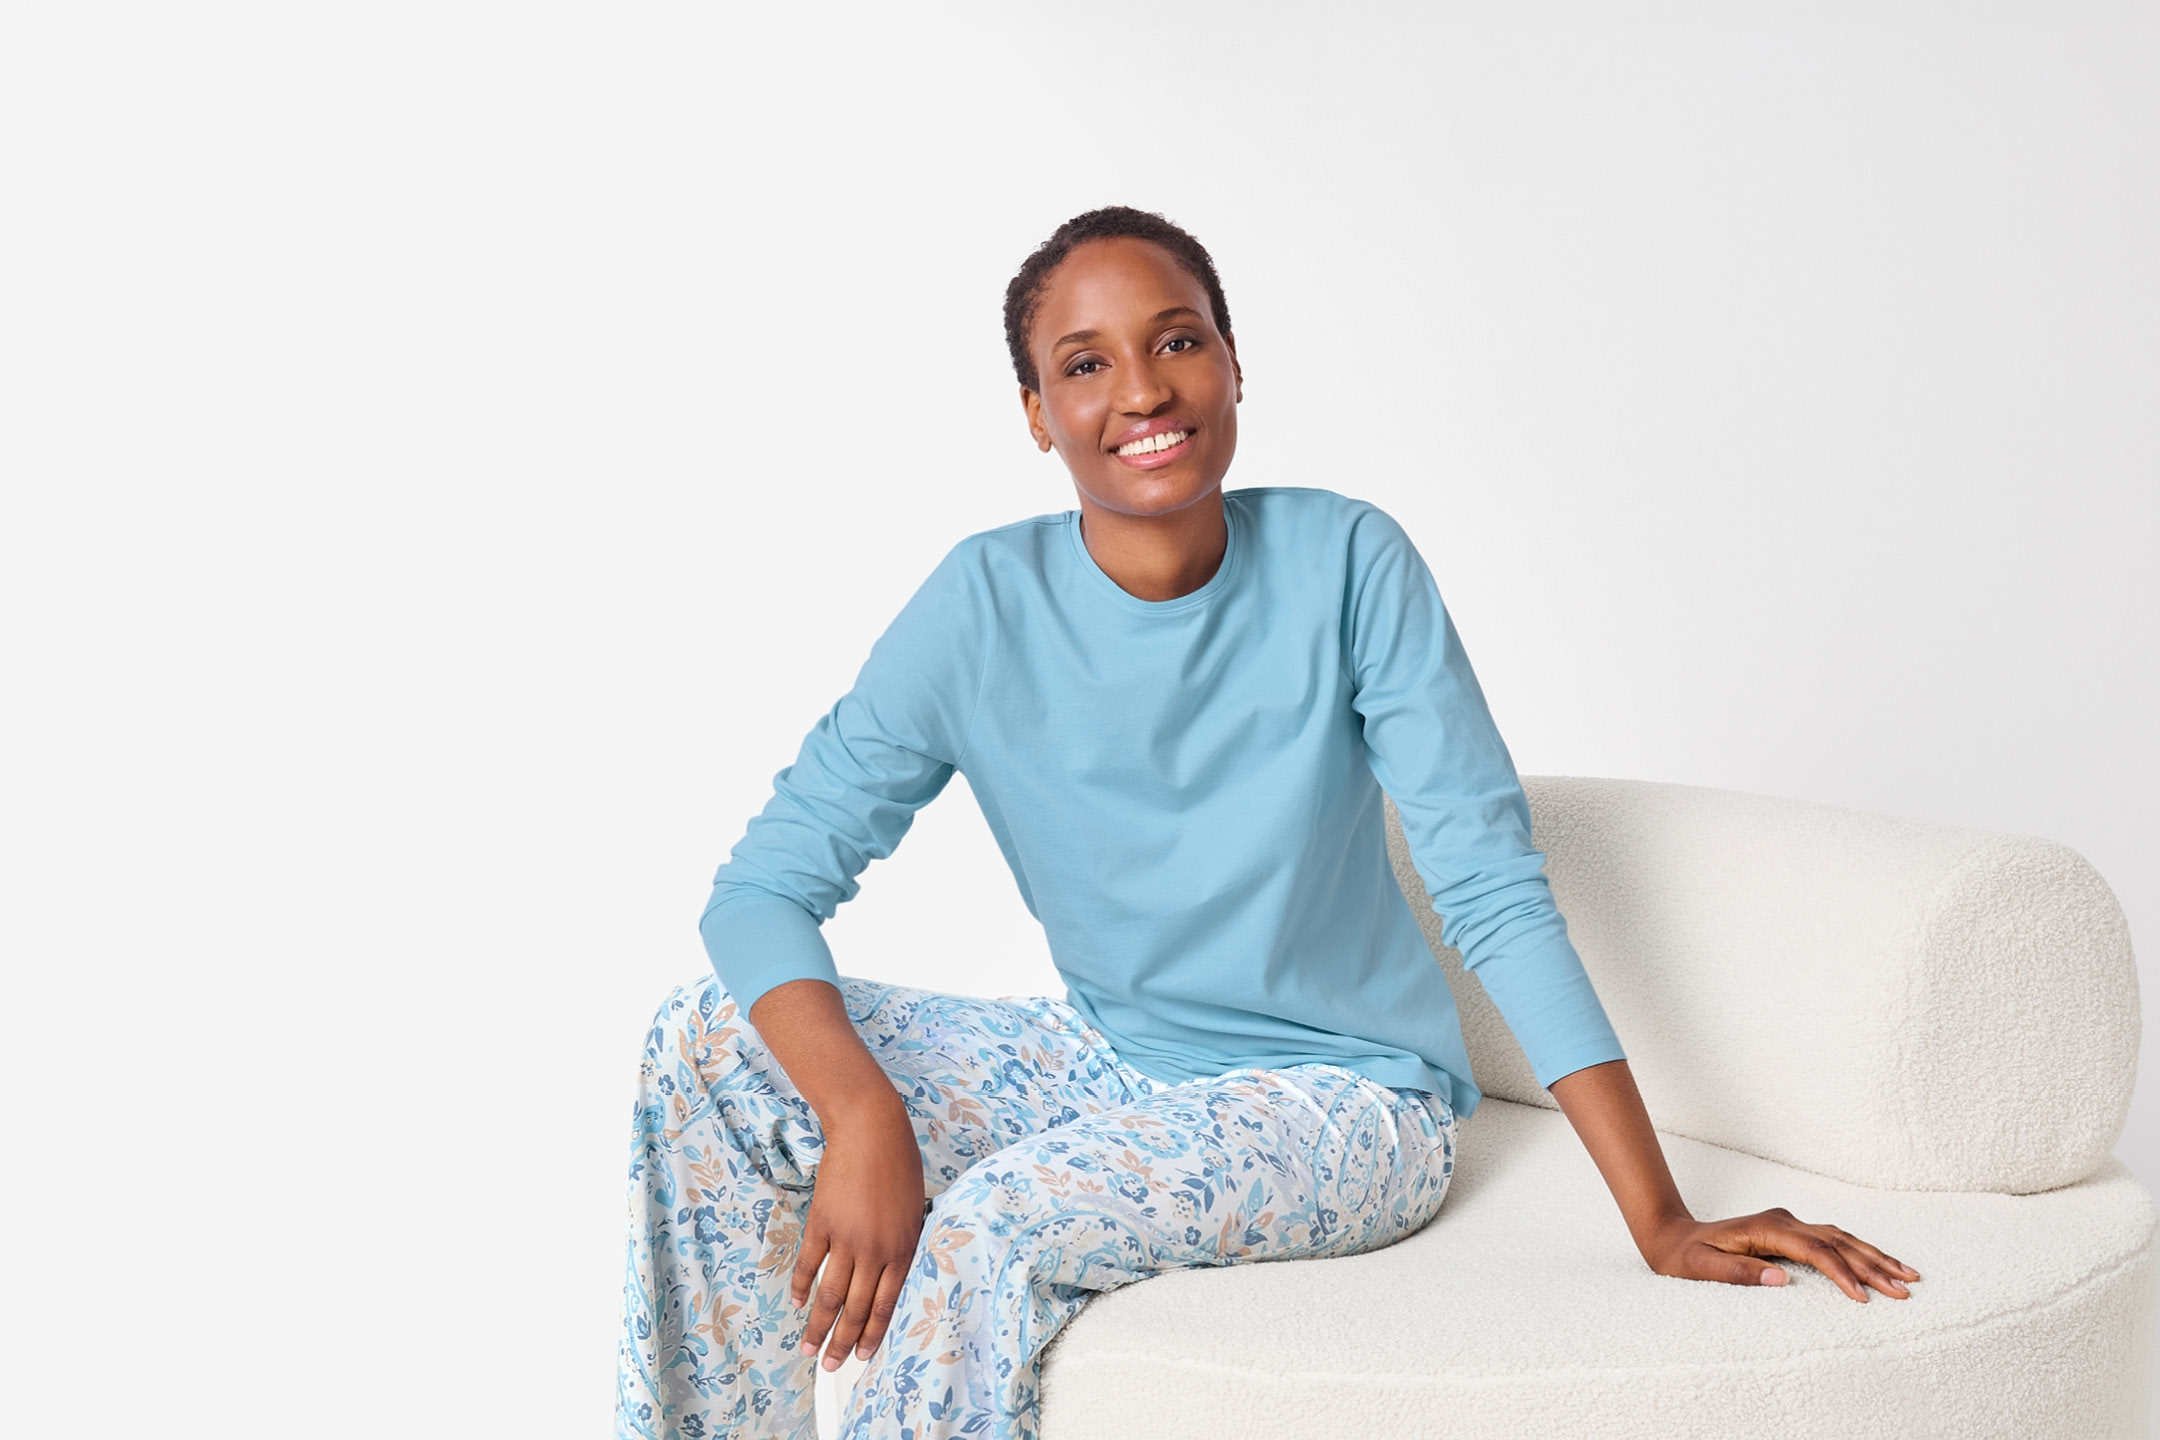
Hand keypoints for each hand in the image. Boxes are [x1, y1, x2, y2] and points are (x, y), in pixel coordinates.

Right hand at [792, 1096, 926, 1369]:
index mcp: (904, 1248)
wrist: (872, 1128)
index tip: (862, 1356)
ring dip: (818, 1326)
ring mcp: (847, 1238)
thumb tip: (892, 1270)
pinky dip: (801, 1286)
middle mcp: (876, 1250)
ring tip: (808, 1350)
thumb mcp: (914, 1208)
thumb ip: (904, 1242)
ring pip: (830, 1294)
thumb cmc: (899, 1162)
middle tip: (831, 1367)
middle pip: (857, 1307)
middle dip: (843, 1341)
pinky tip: (797, 1303)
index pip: (888, 1304)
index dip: (873, 1333)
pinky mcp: (822, 1223)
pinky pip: (809, 1264)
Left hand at [1640, 1208, 1919, 1301]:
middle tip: (1905, 1289)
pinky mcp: (1791, 1231)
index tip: (1863, 1298)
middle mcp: (1782, 1220)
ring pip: (1841, 1238)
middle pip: (1837, 1241)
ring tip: (1907, 1276)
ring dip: (1874, 1257)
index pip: (1815, 1251)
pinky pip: (1833, 1240)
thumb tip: (1780, 1279)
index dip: (1841, 1274)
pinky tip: (1879, 1263)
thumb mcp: (1702, 1268)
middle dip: (1873, 1265)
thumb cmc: (1686, 1257)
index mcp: (1765, 1229)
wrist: (1673, 1237)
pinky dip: (1859, 1251)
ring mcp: (1789, 1223)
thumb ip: (1738, 1272)